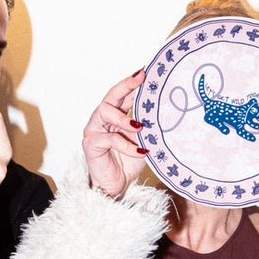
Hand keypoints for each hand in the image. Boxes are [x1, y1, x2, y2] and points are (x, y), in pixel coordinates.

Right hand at [82, 72, 148, 200]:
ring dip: (124, 118)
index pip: (123, 94)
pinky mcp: (91, 144)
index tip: (146, 72)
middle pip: (111, 96)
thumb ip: (149, 127)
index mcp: (115, 115)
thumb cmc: (128, 162)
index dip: (132, 82)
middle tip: (140, 78)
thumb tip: (167, 113)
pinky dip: (126, 145)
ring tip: (141, 127)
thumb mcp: (144, 141)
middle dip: (126, 85)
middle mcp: (102, 119)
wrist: (116, 186)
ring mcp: (94, 130)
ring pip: (105, 112)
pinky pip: (109, 139)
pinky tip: (139, 151)